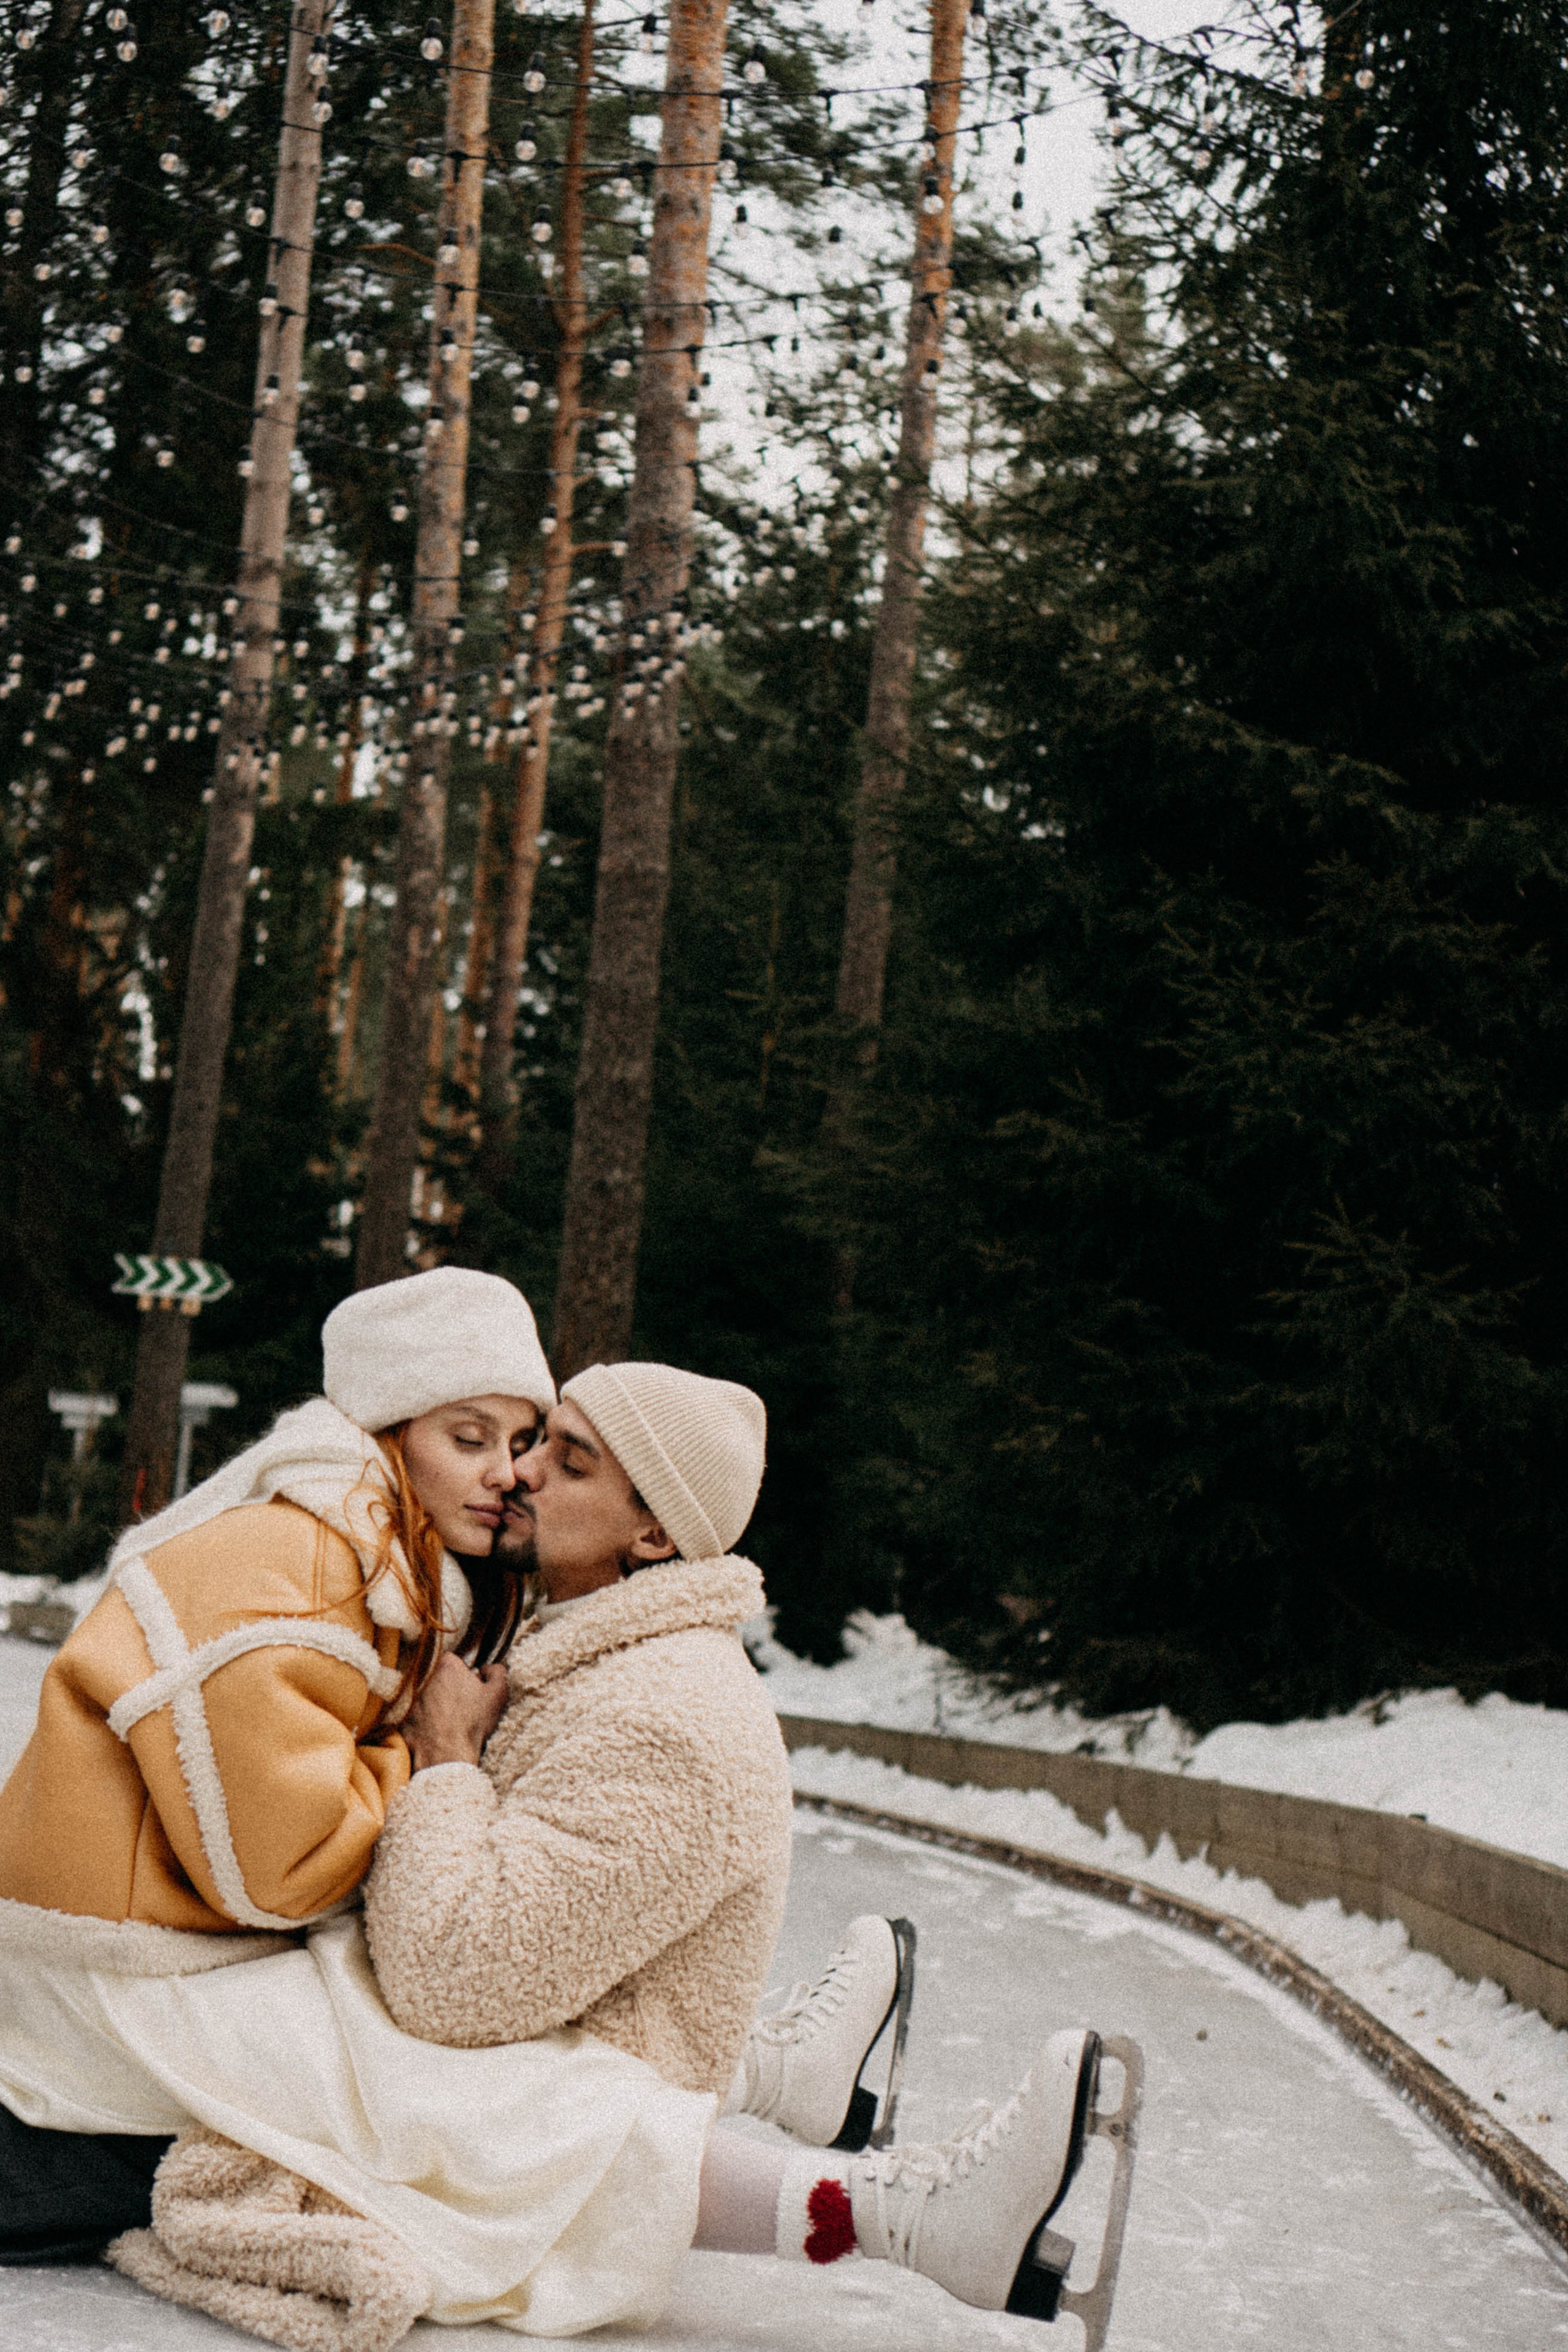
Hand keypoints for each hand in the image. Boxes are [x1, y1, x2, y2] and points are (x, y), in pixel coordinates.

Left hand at [402, 1656, 508, 1772]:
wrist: (447, 1755)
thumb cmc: (472, 1723)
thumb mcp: (498, 1694)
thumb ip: (497, 1672)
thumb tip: (487, 1668)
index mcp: (446, 1666)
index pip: (453, 1661)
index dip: (463, 1674)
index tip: (469, 1689)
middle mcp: (423, 1678)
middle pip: (437, 1677)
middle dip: (447, 1687)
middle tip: (459, 1706)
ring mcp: (409, 1698)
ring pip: (424, 1695)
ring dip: (434, 1703)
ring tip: (447, 1721)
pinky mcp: (401, 1717)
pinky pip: (412, 1715)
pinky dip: (421, 1721)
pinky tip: (434, 1732)